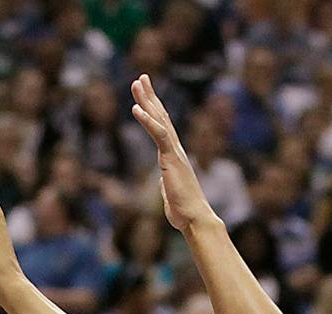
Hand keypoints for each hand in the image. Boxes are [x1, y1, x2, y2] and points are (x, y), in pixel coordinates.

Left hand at [130, 76, 216, 232]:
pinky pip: (158, 134)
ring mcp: (174, 152)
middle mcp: (176, 149)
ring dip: (147, 100)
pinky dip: (147, 120)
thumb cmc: (184, 211)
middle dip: (150, 96)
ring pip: (159, 119)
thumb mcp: (171, 193)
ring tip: (137, 82)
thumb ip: (167, 184)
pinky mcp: (171, 158)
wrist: (194, 218)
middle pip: (161, 116)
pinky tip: (136, 109)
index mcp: (174, 156)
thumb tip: (165, 186)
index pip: (162, 127)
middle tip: (141, 77)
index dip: (153, 110)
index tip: (145, 95)